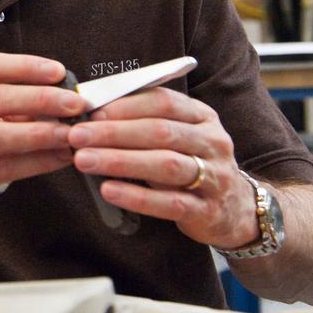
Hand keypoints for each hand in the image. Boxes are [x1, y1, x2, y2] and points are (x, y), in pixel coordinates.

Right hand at [0, 53, 84, 227]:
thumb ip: (17, 106)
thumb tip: (65, 96)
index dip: (23, 66)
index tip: (58, 72)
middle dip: (38, 98)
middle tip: (73, 104)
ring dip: (38, 132)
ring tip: (69, 133)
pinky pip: (0, 169)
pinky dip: (35, 162)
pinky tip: (59, 158)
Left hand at [66, 87, 259, 248]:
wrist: (236, 210)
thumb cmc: (190, 163)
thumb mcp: (175, 137)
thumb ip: (142, 122)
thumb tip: (90, 110)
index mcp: (201, 116)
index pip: (163, 101)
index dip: (124, 105)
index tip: (89, 110)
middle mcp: (212, 142)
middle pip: (160, 131)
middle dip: (113, 132)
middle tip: (76, 135)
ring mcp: (214, 177)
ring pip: (165, 164)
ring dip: (120, 161)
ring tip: (83, 160)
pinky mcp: (207, 210)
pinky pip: (170, 202)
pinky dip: (136, 196)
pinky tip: (108, 190)